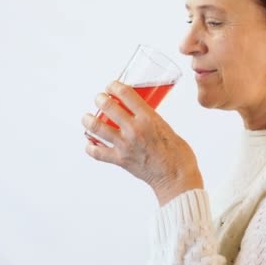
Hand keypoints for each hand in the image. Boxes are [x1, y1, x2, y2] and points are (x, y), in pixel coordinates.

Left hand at [82, 81, 202, 205]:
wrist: (176, 178)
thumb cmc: (178, 154)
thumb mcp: (166, 128)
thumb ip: (151, 121)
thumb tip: (140, 116)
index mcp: (148, 119)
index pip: (126, 94)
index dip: (114, 86)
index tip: (112, 86)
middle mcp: (134, 129)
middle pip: (108, 106)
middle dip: (100, 99)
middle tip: (100, 98)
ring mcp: (125, 145)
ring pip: (96, 127)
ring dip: (88, 120)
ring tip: (87, 118)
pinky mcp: (120, 160)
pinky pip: (97, 153)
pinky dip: (91, 147)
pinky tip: (90, 144)